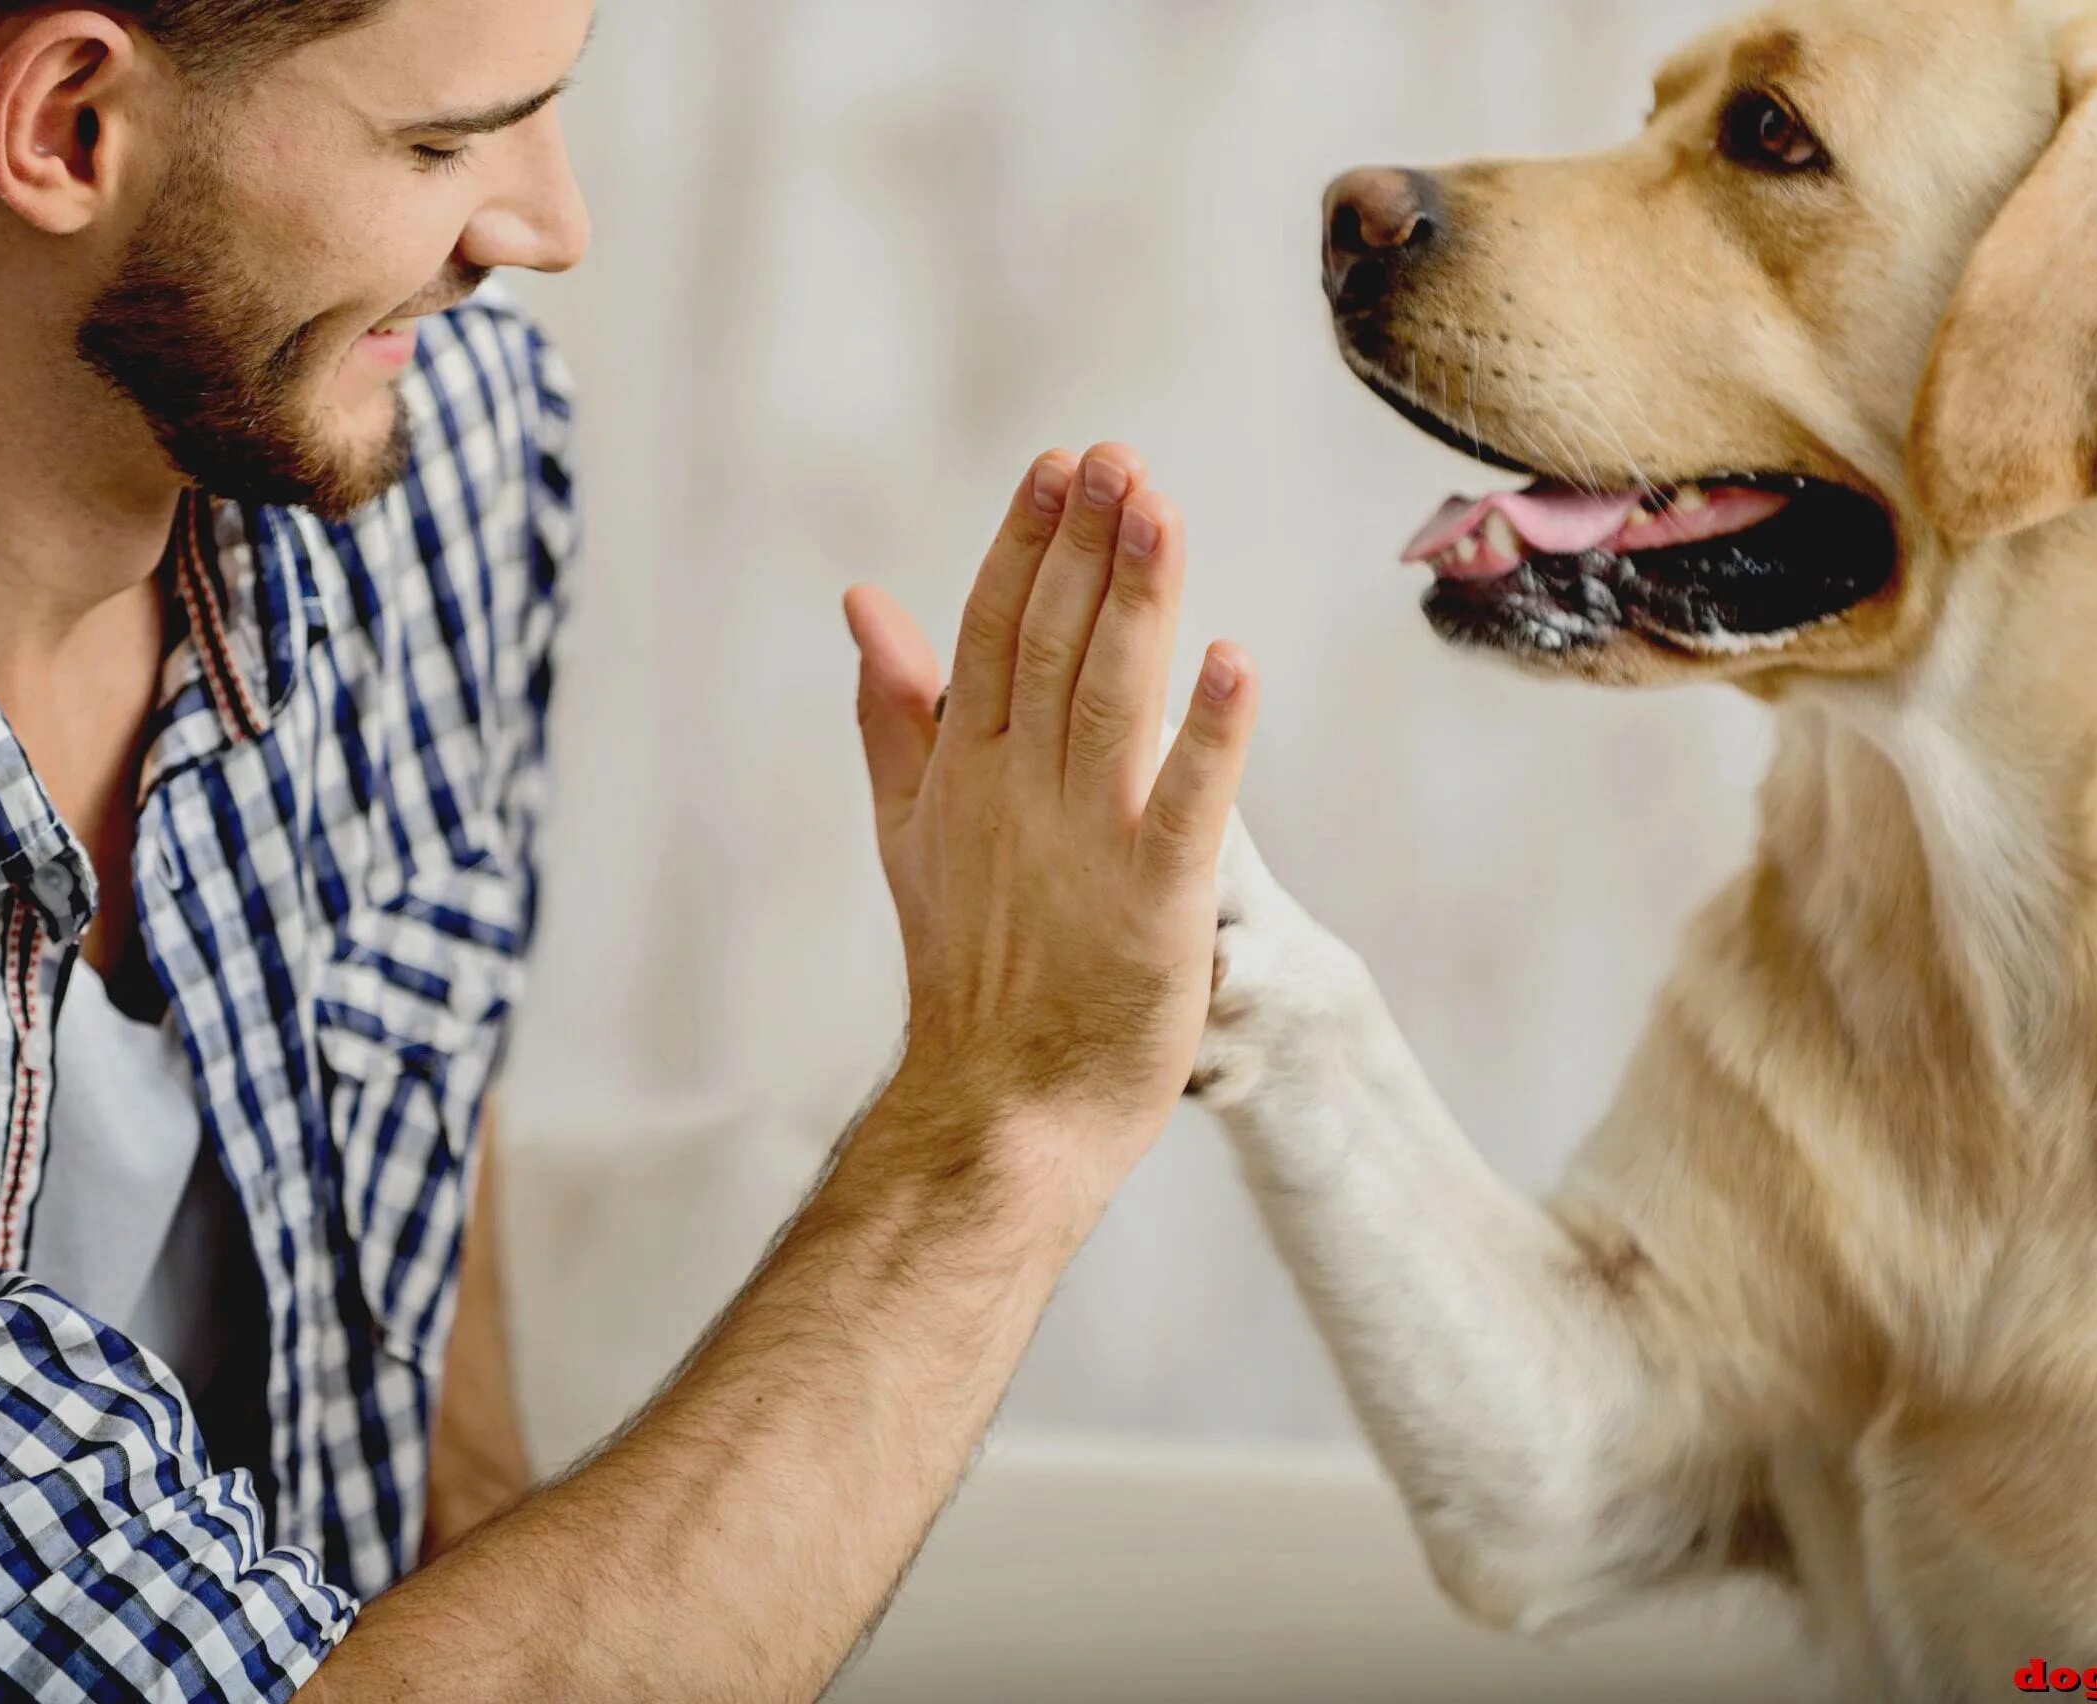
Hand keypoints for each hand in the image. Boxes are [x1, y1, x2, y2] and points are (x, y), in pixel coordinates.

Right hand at [843, 444, 1257, 1180]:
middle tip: (1118, 459)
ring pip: (1110, 700)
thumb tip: (863, 601)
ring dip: (1137, 604)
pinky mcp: (1155, 904)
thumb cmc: (970, 969)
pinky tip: (1233, 662)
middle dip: (1086, 546)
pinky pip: (1187, 807)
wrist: (999, 1109)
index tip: (1062, 465)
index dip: (1029, 545)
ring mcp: (1085, 846)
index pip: (992, 632)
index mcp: (966, 770)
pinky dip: (1208, 736)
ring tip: (1161, 512)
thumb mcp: (912, 828)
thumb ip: (896, 712)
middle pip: (1052, 646)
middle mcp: (1019, 793)